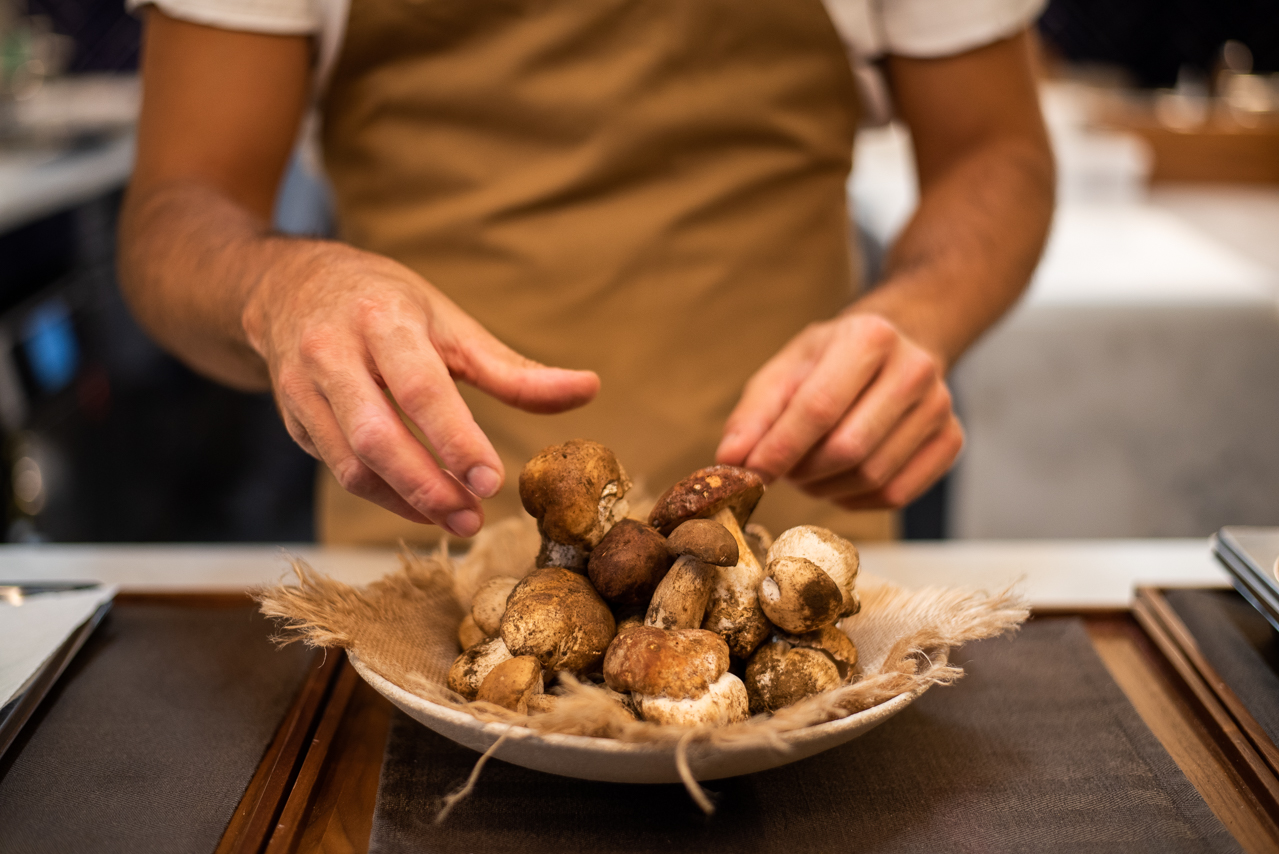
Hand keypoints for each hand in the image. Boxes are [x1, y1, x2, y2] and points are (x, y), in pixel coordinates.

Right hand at [242, 243, 599, 535]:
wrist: (287, 288)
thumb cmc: (385, 304)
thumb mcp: (449, 323)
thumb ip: (513, 370)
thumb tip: (589, 389)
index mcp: (383, 320)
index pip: (420, 389)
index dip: (456, 441)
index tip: (494, 481)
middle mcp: (333, 353)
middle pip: (377, 437)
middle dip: (428, 487)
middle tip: (474, 519)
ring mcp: (304, 389)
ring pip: (352, 464)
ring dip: (407, 502)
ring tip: (458, 520)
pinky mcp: (293, 419)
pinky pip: (340, 469)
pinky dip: (385, 496)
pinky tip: (423, 507)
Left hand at [715, 312, 962, 509]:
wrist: (898, 348)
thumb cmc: (832, 361)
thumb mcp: (787, 369)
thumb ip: (754, 414)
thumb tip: (730, 461)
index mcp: (869, 337)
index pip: (819, 407)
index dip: (779, 448)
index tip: (748, 474)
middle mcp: (914, 369)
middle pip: (848, 448)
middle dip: (804, 470)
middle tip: (783, 469)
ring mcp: (940, 407)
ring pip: (872, 476)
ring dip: (826, 487)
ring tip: (810, 470)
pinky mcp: (951, 441)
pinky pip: (895, 494)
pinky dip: (855, 499)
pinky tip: (840, 480)